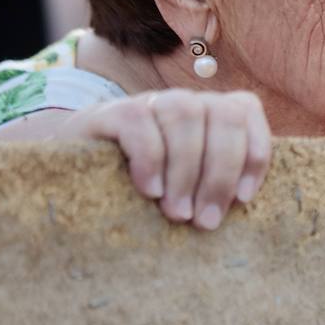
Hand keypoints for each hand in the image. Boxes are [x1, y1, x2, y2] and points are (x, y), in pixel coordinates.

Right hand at [59, 90, 270, 230]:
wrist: (70, 179)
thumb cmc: (142, 194)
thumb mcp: (186, 192)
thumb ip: (213, 189)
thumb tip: (242, 207)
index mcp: (208, 116)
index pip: (245, 111)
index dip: (253, 152)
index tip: (243, 199)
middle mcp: (183, 103)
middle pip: (224, 115)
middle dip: (221, 172)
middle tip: (206, 221)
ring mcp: (148, 104)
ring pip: (186, 114)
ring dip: (187, 170)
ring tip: (177, 213)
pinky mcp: (110, 113)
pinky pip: (141, 122)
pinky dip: (152, 159)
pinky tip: (150, 191)